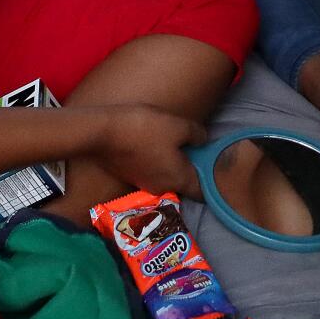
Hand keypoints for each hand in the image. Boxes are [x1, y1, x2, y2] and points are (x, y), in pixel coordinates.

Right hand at [92, 104, 206, 199]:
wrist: (102, 132)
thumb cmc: (145, 129)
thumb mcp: (178, 126)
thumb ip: (197, 135)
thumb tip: (204, 141)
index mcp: (178, 179)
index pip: (203, 192)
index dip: (213, 183)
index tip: (217, 169)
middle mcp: (162, 187)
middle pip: (184, 184)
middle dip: (193, 170)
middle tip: (198, 150)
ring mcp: (144, 183)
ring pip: (167, 177)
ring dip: (174, 164)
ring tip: (177, 143)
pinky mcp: (130, 175)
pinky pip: (152, 171)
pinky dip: (158, 162)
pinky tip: (155, 144)